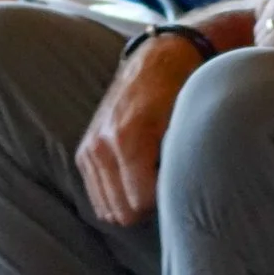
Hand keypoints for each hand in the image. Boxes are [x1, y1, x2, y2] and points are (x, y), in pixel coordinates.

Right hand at [76, 34, 201, 225]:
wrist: (157, 61)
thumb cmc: (182, 91)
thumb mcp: (189, 121)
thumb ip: (181, 161)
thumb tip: (181, 199)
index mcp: (128, 137)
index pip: (141, 203)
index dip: (166, 201)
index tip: (180, 184)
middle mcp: (102, 145)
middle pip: (123, 212)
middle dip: (148, 206)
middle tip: (168, 184)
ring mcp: (90, 150)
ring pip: (108, 210)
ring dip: (132, 202)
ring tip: (153, 180)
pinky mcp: (84, 154)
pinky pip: (98, 198)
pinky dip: (118, 195)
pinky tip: (137, 179)